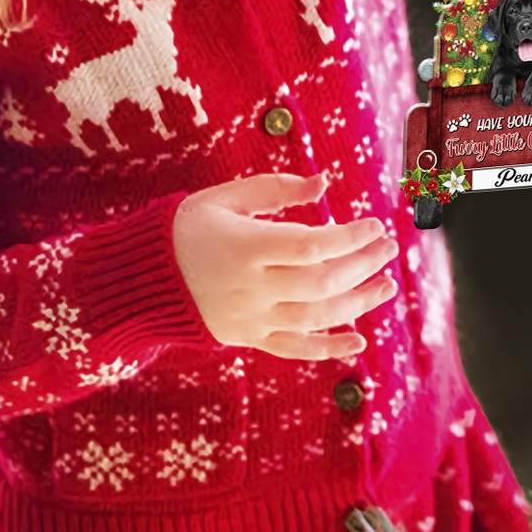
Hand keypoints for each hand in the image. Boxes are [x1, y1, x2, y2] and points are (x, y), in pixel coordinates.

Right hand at [172, 172, 397, 359]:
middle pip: (321, 282)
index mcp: (246, 247)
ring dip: (358, 302)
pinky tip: (359, 340)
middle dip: (362, 265)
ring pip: (316, 317)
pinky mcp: (248, 338)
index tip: (374, 224)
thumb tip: (324, 183)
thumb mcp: (225, 197)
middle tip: (389, 249)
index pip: (311, 246)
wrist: (143, 278)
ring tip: (387, 285)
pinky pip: (294, 349)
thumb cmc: (189, 227)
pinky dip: (328, 347)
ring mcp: (251, 318)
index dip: (349, 237)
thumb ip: (276, 189)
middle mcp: (251, 288)